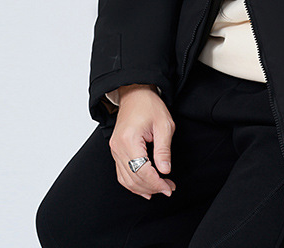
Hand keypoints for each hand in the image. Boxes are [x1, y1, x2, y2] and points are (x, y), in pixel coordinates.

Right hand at [108, 84, 177, 199]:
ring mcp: (115, 150)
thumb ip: (164, 149)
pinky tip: (144, 188)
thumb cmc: (149, 105)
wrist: (135, 93)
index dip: (157, 183)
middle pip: (133, 178)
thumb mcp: (164, 124)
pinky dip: (133, 183)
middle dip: (152, 187)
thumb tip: (165, 171)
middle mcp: (118, 147)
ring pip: (126, 180)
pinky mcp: (116, 150)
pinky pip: (122, 173)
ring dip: (142, 188)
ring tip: (159, 189)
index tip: (169, 187)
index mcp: (129, 140)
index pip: (142, 172)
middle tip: (168, 188)